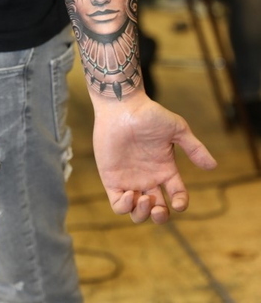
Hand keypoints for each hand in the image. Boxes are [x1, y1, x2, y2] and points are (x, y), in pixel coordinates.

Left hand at [92, 91, 216, 223]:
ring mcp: (130, 180)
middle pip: (157, 210)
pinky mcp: (112, 179)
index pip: (177, 195)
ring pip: (137, 212)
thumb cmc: (150, 115)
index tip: (178, 202)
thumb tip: (213, 166)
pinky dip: (125, 207)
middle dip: (160, 217)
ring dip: (142, 214)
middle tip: (158, 208)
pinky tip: (131, 195)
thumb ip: (194, 148)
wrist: (123, 107)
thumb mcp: (177, 129)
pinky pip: (118, 204)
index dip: (180, 203)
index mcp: (165, 169)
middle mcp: (148, 178)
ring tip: (145, 199)